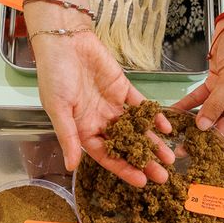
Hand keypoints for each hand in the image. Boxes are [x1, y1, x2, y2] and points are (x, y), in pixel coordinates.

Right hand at [33, 29, 174, 186]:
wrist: (64, 40)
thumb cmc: (53, 75)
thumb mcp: (57, 108)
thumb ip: (68, 136)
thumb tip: (71, 166)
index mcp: (82, 129)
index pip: (106, 155)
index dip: (123, 169)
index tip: (141, 181)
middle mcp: (99, 120)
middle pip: (125, 145)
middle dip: (144, 160)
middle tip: (163, 175)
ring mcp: (112, 104)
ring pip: (136, 128)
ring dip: (152, 142)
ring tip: (170, 156)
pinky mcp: (123, 88)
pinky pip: (140, 106)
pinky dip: (153, 116)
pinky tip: (166, 127)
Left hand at [173, 16, 223, 164]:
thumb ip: (217, 103)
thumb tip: (204, 127)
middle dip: (207, 145)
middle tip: (188, 155)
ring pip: (208, 118)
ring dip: (193, 128)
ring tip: (175, 140)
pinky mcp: (213, 83)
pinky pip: (197, 100)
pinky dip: (185, 107)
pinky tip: (172, 114)